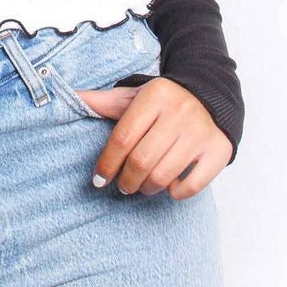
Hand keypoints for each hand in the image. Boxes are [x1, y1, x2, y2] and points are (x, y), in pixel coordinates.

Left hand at [75, 77, 231, 198]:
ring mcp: (200, 133)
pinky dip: (175, 192)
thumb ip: (102, 101)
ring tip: (141, 186)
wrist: (210, 94)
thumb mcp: (134, 96)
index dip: (107, 163)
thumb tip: (67, 96)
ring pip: (164, 176)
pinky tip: (168, 186)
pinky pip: (191, 185)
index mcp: (155, 96)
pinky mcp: (218, 151)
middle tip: (122, 185)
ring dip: (146, 188)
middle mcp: (180, 113)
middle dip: (126, 180)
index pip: (122, 138)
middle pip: (141, 160)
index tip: (99, 179)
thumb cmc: (163, 101)